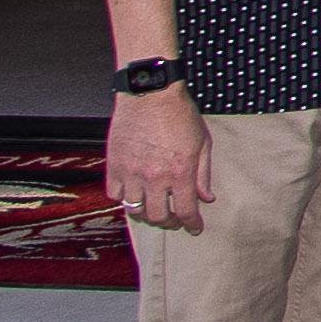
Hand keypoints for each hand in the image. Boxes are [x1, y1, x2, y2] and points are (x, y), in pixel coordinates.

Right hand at [105, 84, 210, 229]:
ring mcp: (131, 172)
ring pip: (134, 209)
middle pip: (158, 216)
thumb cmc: (179, 113)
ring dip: (146, 214)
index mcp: (180, 172)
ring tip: (153, 209)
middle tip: (174, 219)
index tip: (194, 228)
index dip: (191, 224)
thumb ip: (203, 174)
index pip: (185, 211)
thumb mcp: (202, 142)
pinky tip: (133, 193)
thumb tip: (206, 199)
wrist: (150, 93)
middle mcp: (154, 177)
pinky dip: (123, 198)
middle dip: (169, 222)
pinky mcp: (114, 164)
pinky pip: (114, 194)